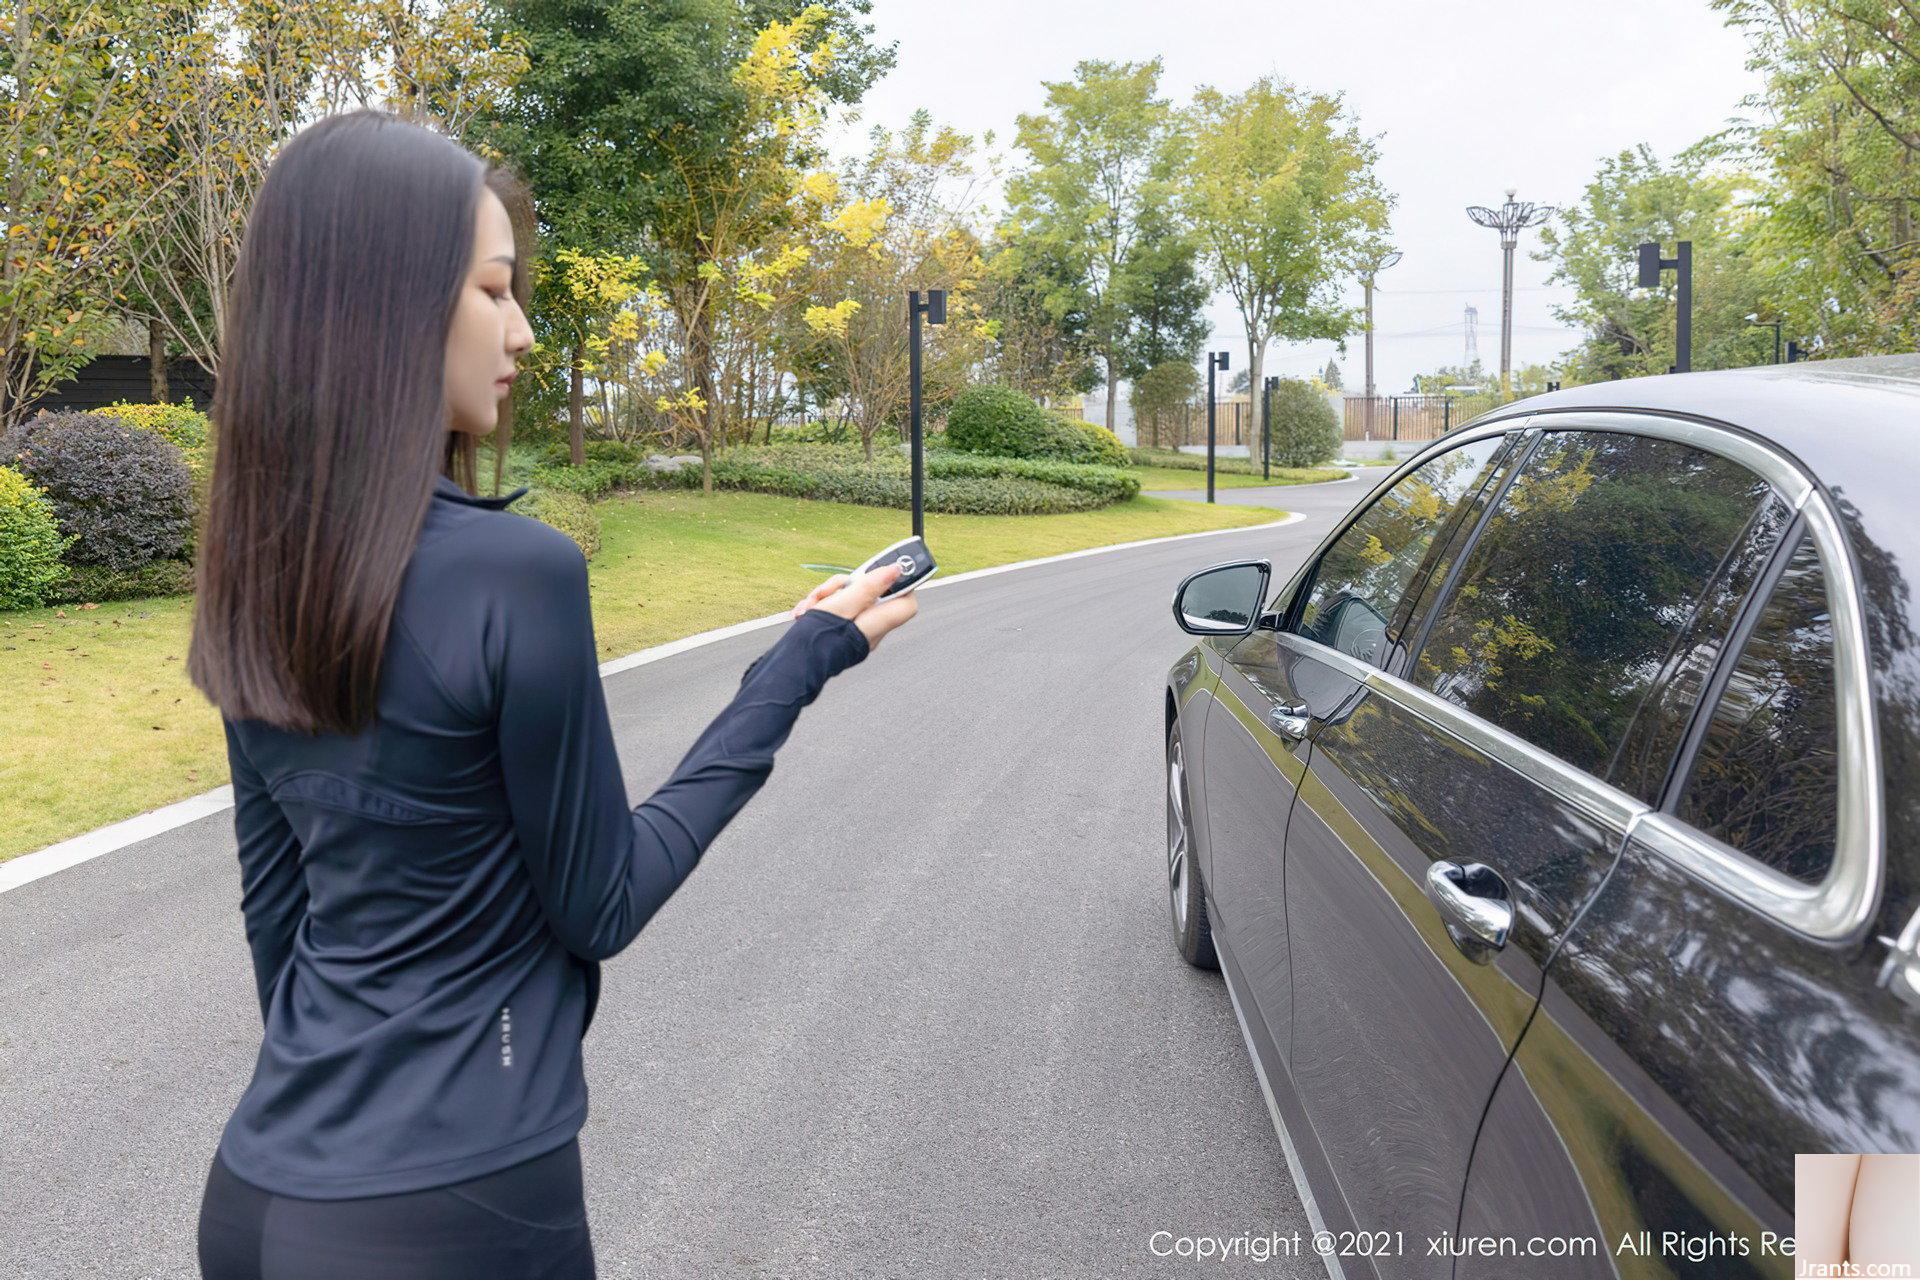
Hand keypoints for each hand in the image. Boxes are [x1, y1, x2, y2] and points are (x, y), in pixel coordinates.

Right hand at [791, 562, 917, 653]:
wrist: (792, 665)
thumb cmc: (818, 639)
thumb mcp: (844, 603)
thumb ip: (871, 586)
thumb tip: (897, 570)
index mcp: (878, 623)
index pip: (906, 600)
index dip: (897, 583)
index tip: (880, 571)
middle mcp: (870, 630)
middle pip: (871, 595)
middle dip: (846, 586)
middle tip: (829, 589)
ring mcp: (854, 632)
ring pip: (848, 600)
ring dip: (827, 596)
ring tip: (811, 605)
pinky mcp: (839, 634)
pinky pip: (836, 612)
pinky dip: (820, 607)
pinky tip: (804, 613)